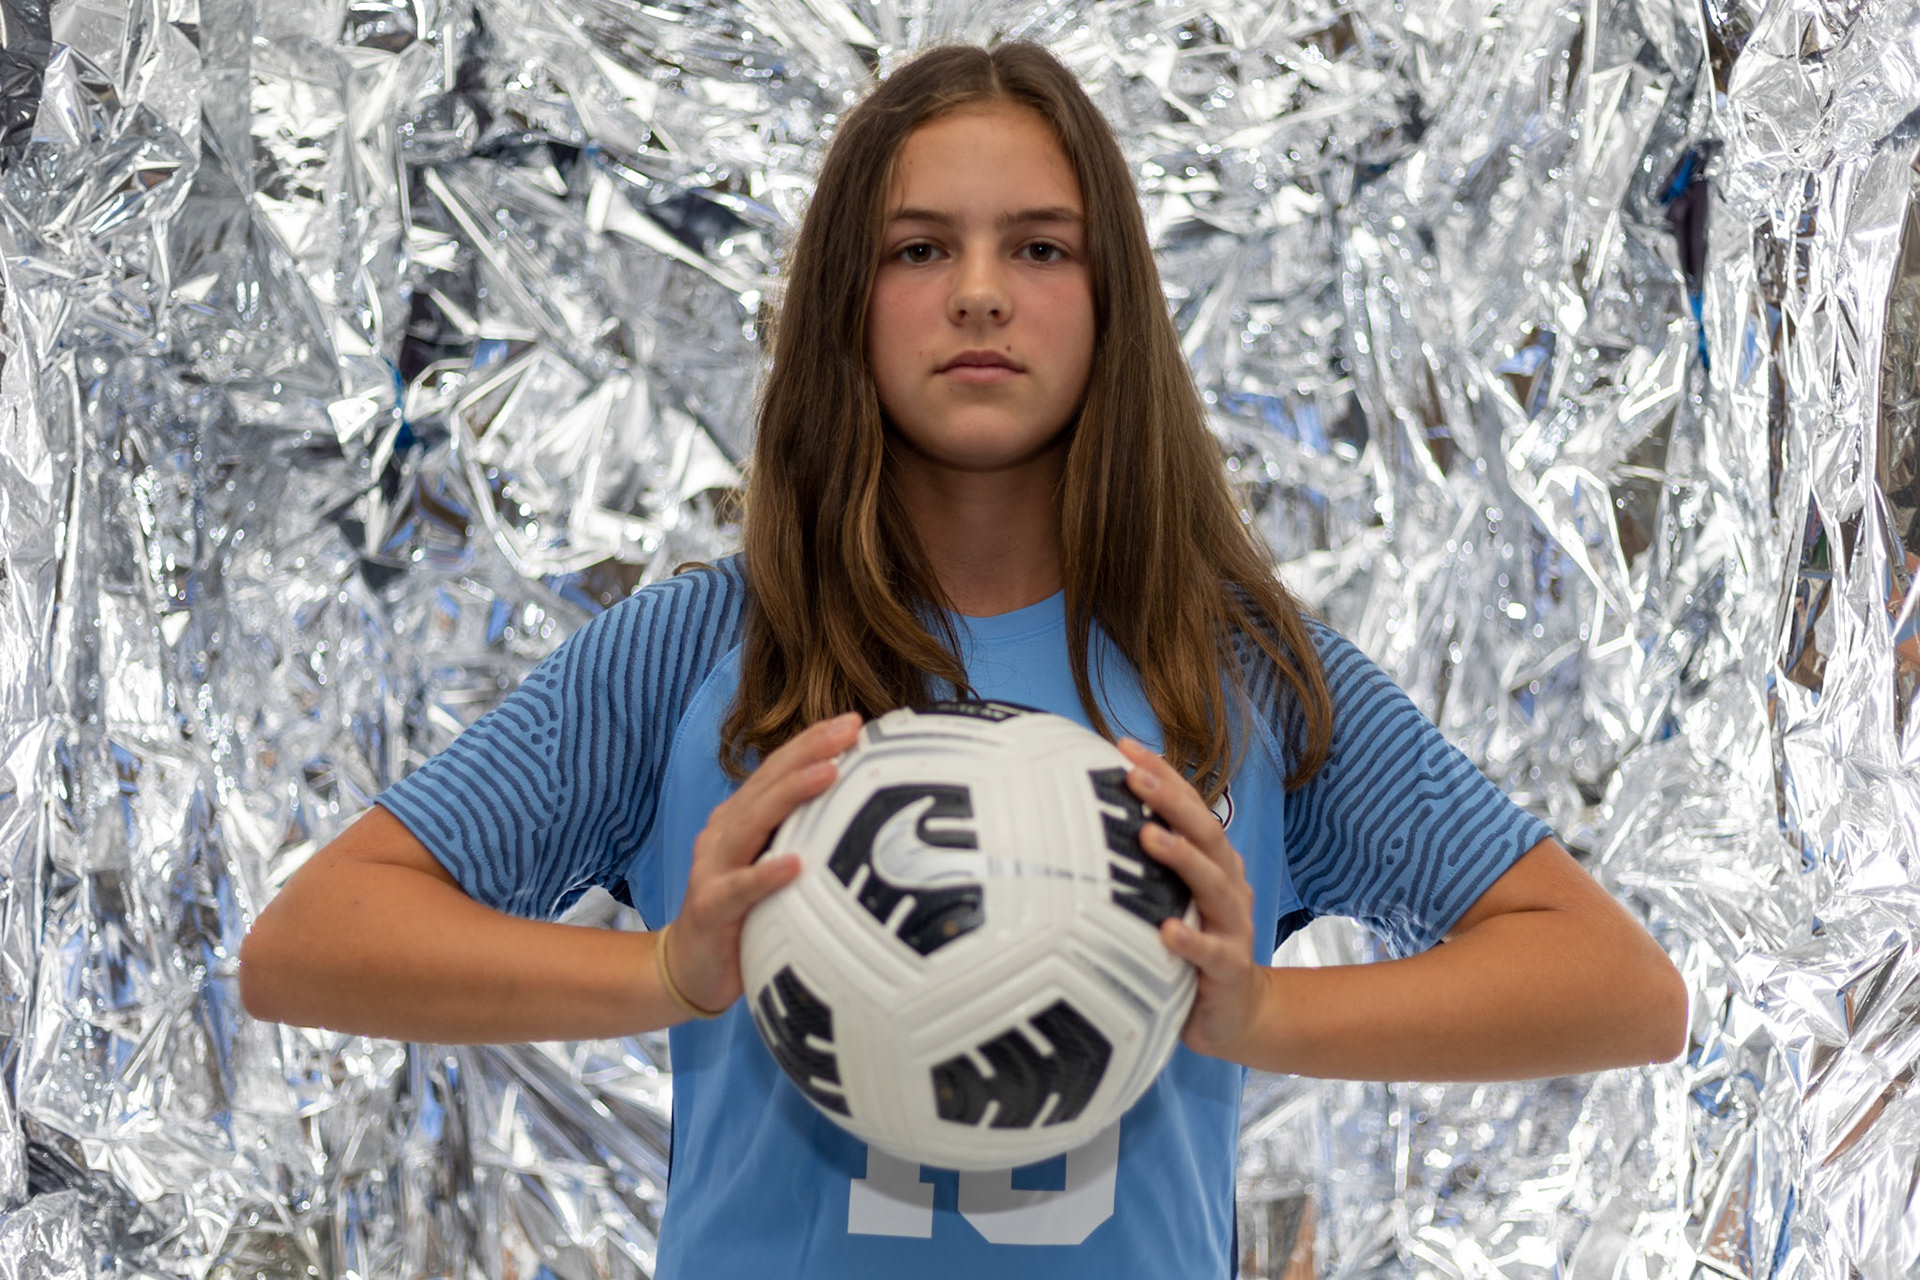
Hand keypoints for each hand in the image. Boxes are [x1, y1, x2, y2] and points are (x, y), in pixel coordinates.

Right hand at [665, 711, 862, 1017]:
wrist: (691, 967)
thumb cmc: (743, 913)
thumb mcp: (772, 865)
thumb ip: (802, 836)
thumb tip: (862, 814)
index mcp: (741, 818)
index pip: (778, 770)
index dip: (812, 743)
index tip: (855, 722)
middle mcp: (724, 833)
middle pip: (767, 783)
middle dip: (809, 752)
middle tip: (849, 729)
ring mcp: (713, 868)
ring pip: (753, 822)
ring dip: (791, 795)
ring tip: (828, 773)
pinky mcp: (710, 907)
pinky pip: (739, 888)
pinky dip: (765, 874)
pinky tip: (794, 865)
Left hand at [1117, 738, 1268, 1061]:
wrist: (1237, 1013)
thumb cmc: (1192, 945)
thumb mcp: (1168, 899)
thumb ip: (1142, 865)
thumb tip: (1081, 822)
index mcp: (1213, 864)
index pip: (1190, 809)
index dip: (1163, 776)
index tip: (1123, 747)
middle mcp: (1227, 887)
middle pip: (1206, 835)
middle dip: (1171, 802)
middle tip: (1134, 777)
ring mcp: (1233, 928)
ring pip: (1213, 885)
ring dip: (1182, 858)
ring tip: (1148, 836)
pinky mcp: (1229, 971)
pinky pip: (1211, 953)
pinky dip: (1191, 940)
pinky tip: (1167, 930)